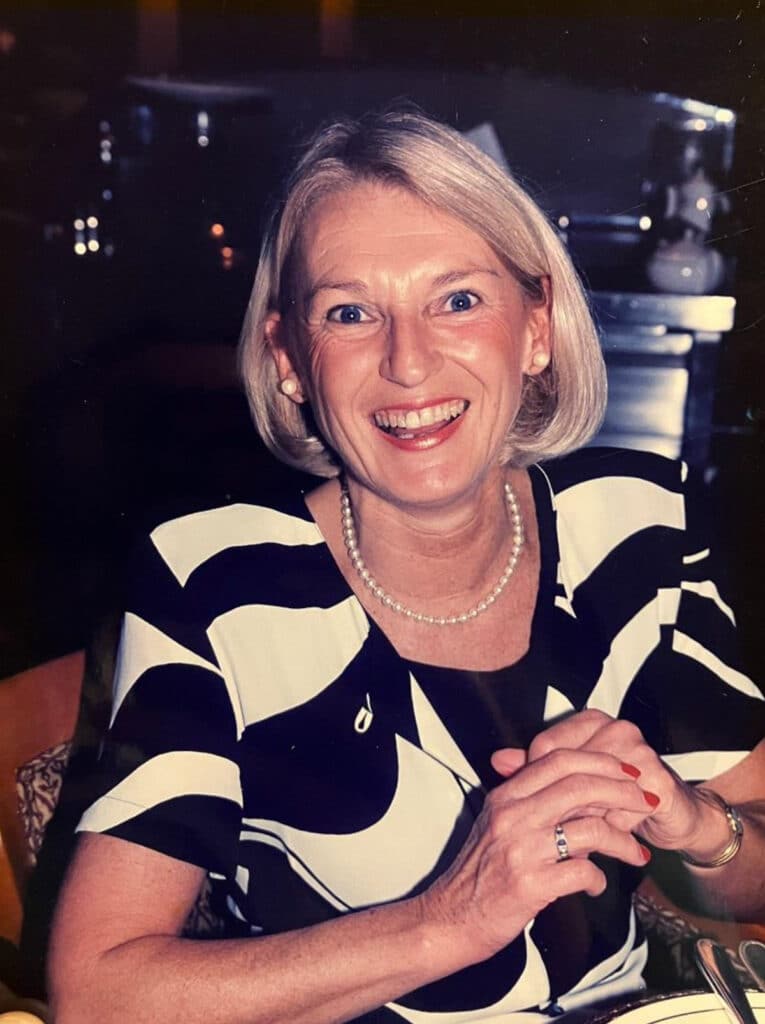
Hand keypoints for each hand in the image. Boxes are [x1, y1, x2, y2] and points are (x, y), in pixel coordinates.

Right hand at [422, 745, 652, 963]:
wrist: (451, 917)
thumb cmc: (477, 874)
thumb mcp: (498, 824)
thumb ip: (534, 803)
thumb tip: (585, 794)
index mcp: (505, 796)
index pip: (558, 759)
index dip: (599, 761)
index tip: (624, 772)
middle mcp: (512, 816)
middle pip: (579, 785)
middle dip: (621, 791)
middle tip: (643, 802)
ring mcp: (521, 849)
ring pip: (589, 828)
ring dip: (622, 840)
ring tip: (635, 852)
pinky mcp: (530, 885)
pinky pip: (583, 871)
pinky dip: (599, 878)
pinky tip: (596, 884)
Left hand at [492, 709, 718, 854]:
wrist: (674, 816)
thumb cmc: (619, 799)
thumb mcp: (572, 784)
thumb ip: (535, 769)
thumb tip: (498, 760)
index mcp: (591, 722)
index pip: (546, 745)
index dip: (537, 779)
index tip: (536, 805)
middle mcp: (615, 729)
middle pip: (569, 769)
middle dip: (561, 807)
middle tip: (553, 830)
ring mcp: (639, 751)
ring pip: (593, 792)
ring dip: (585, 821)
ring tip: (579, 840)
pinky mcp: (657, 780)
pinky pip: (622, 810)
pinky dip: (612, 830)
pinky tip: (610, 840)